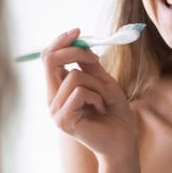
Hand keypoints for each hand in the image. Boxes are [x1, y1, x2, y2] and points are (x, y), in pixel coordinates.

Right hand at [43, 29, 137, 162]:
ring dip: (98, 84)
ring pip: (73, 76)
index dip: (60, 41)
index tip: (78, 31)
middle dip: (75, 50)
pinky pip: (81, 92)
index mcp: (58, 89)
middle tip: (95, 56)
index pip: (48, 58)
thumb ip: (89, 65)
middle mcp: (52, 99)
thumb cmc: (115, 114)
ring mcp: (55, 111)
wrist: (123, 142)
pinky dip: (98, 97)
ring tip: (105, 100)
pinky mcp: (64, 120)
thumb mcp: (104, 82)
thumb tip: (80, 41)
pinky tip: (101, 110)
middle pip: (50, 61)